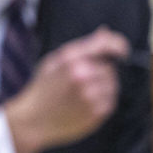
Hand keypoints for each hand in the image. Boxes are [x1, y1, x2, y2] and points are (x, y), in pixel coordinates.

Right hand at [5, 26, 127, 152]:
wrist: (33, 120)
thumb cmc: (42, 89)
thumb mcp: (54, 61)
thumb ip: (82, 46)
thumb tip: (104, 31)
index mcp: (71, 59)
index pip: (109, 44)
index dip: (118, 45)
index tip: (120, 50)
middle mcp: (84, 75)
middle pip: (110, 67)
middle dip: (100, 70)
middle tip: (80, 80)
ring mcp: (92, 94)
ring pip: (113, 84)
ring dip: (102, 86)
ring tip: (80, 93)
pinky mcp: (98, 111)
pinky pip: (111, 100)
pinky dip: (101, 100)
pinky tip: (83, 104)